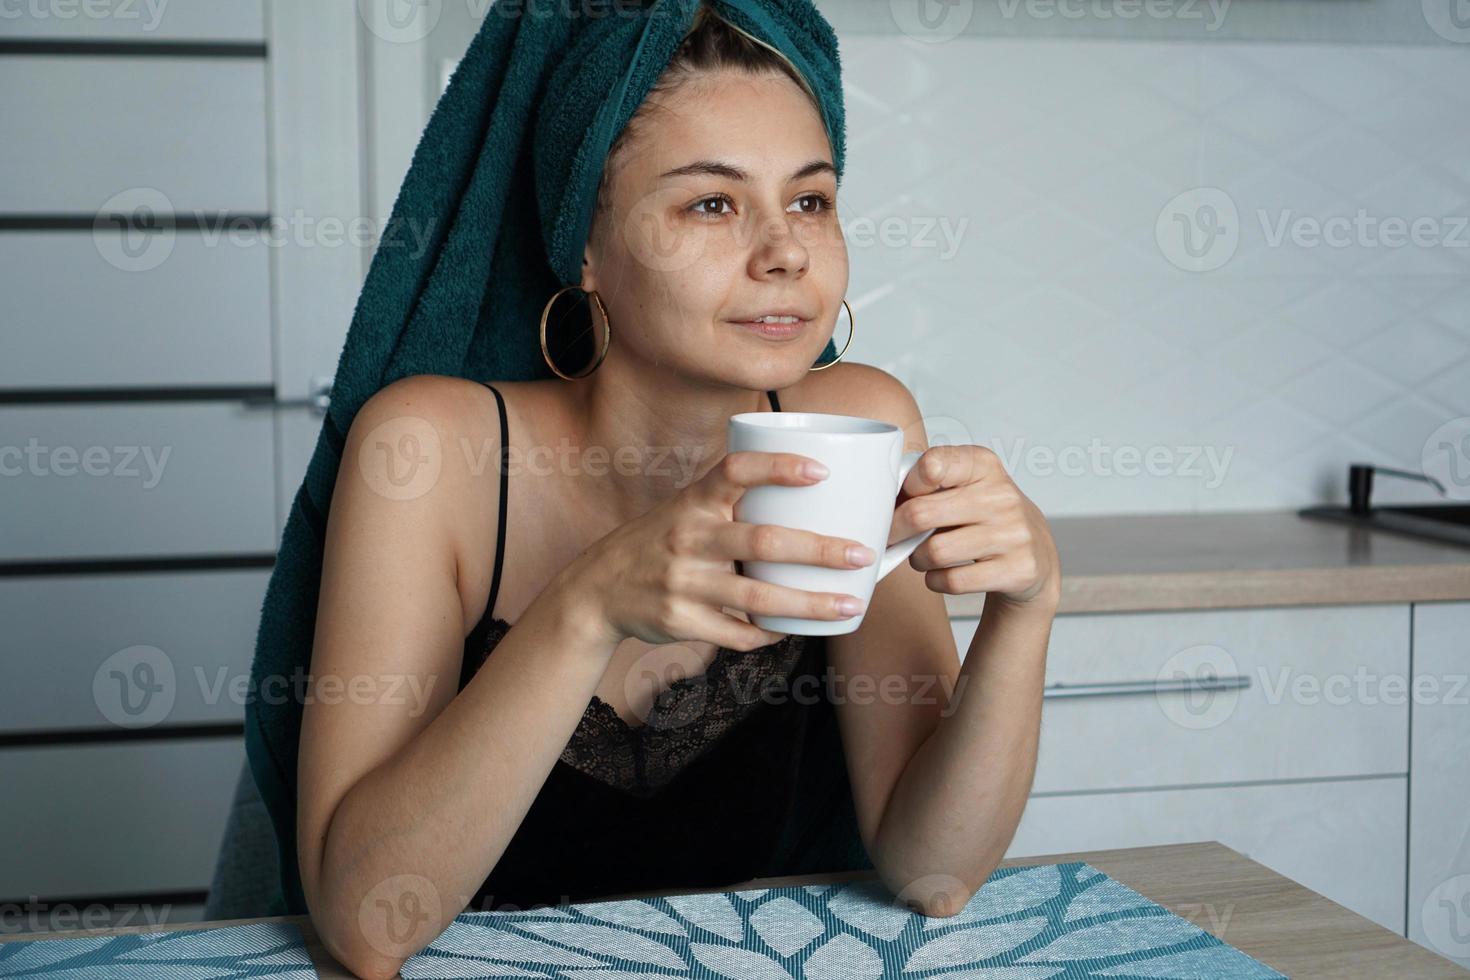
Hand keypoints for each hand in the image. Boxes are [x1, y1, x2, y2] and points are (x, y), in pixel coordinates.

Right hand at [568, 452, 880, 651]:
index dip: (778, 467)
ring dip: (810, 603)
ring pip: (758, 595)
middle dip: (819, 549)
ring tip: (850, 605)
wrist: (599, 588)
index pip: (735, 470)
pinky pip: (739, 632)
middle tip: (860, 554)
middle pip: (762, 540)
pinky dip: (771, 632)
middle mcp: (688, 537)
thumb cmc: (663, 540)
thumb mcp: (687, 507)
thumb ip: (734, 498)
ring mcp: (684, 582)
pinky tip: (795, 628)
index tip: (822, 471)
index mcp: (694, 501)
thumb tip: (815, 488)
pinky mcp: (681, 620)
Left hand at [888, 445, 1059, 608]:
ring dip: (917, 559)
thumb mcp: (966, 487)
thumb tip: (882, 498)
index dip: (907, 485)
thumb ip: (929, 484)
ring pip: (934, 552)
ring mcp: (1013, 534)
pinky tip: (941, 574)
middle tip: (892, 538)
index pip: (933, 464)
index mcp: (984, 466)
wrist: (1036, 557)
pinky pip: (953, 581)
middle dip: (895, 531)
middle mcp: (1002, 496)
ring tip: (922, 557)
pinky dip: (935, 581)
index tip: (903, 498)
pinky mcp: (1017, 570)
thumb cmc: (986, 518)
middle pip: (921, 513)